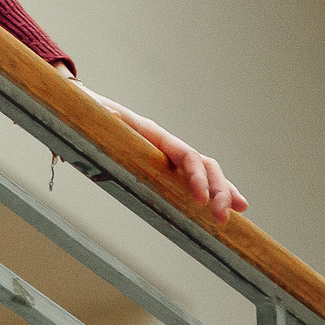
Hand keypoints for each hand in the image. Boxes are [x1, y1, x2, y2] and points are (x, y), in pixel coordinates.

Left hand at [82, 88, 246, 220]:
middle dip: (218, 189)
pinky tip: (227, 206)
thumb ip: (100, 122)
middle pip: (203, 162)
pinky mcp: (163, 164)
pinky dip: (212, 189)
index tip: (201, 199)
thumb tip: (104, 117)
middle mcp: (165, 143)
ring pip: (205, 169)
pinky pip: (194, 176)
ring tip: (239, 212)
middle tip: (222, 217)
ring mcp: (167, 153)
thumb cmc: (89, 114)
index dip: (196, 176)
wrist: (86, 106)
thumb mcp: (93, 119)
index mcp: (152, 134)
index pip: (185, 155)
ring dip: (223, 190)